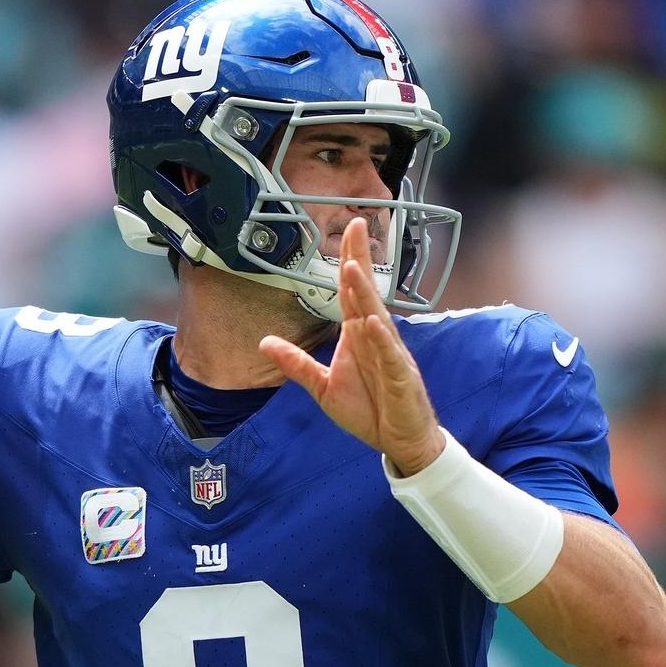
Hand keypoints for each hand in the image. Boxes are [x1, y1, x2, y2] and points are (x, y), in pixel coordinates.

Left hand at [260, 217, 445, 475]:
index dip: (350, 259)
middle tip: (355, 226)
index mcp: (358, 335)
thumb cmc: (369, 410)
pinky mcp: (400, 377)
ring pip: (377, 317)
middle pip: (366, 292)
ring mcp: (391, 355)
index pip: (352, 291)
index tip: (348, 229)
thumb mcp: (324, 387)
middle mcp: (376, 337)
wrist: (399, 440)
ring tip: (352, 268)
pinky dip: (382, 339)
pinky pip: (390, 355)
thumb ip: (297, 364)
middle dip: (359, 260)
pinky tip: (372, 322)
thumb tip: (265, 343)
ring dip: (365, 294)